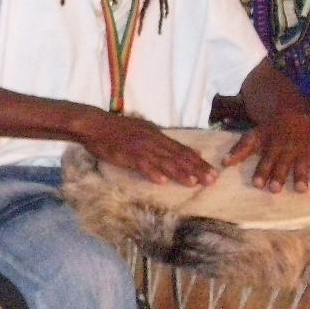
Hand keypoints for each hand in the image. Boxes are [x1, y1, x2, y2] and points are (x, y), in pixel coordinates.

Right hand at [78, 111, 216, 185]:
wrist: (95, 125)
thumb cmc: (119, 129)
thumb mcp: (147, 131)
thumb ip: (168, 143)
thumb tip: (193, 150)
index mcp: (158, 135)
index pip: (183, 150)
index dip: (199, 162)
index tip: (214, 173)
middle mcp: (153, 141)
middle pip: (177, 157)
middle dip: (195, 169)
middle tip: (211, 181)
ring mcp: (140, 148)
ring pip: (163, 162)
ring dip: (178, 172)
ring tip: (193, 183)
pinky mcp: (126, 154)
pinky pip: (141, 164)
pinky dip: (151, 172)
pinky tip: (161, 181)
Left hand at [223, 115, 309, 192]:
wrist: (291, 114)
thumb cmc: (269, 130)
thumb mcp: (253, 136)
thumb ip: (240, 150)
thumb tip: (224, 163)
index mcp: (272, 146)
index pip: (265, 161)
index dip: (261, 171)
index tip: (257, 184)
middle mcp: (288, 149)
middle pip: (283, 165)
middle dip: (279, 177)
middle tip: (275, 189)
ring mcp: (303, 151)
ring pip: (302, 164)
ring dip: (301, 176)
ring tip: (301, 189)